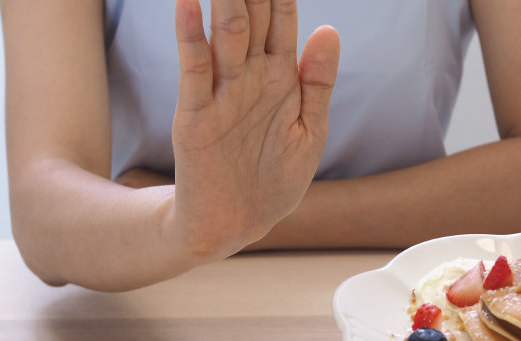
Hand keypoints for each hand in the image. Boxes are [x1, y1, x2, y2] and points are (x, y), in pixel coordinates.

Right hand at [170, 0, 339, 255]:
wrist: (238, 224)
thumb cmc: (275, 178)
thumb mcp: (310, 130)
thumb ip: (318, 81)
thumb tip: (330, 29)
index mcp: (281, 77)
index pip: (282, 17)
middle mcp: (249, 77)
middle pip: (250, 15)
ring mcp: (221, 94)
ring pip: (225, 34)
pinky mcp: (195, 116)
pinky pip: (194, 71)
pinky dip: (191, 37)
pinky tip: (190, 4)